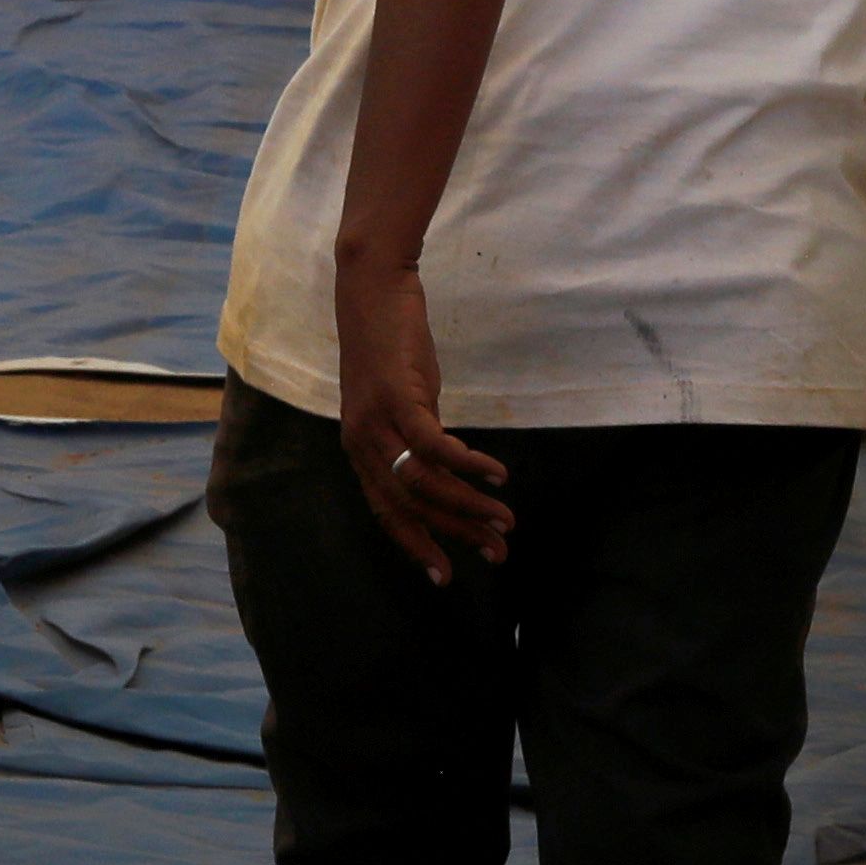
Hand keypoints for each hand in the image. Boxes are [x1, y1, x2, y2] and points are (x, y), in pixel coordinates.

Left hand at [334, 248, 513, 577]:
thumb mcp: (406, 400)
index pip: (387, 512)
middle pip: (410, 506)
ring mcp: (376, 422)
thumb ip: (419, 436)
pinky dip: (468, 466)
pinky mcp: (397, 398)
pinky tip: (498, 474)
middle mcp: (362, 444)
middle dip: (455, 535)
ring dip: (468, 506)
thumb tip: (447, 467)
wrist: (372, 288)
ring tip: (505, 519)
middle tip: (495, 553)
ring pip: (424, 483)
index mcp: (361, 449)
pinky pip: (434, 446)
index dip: (416, 545)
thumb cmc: (391, 343)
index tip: (444, 575)